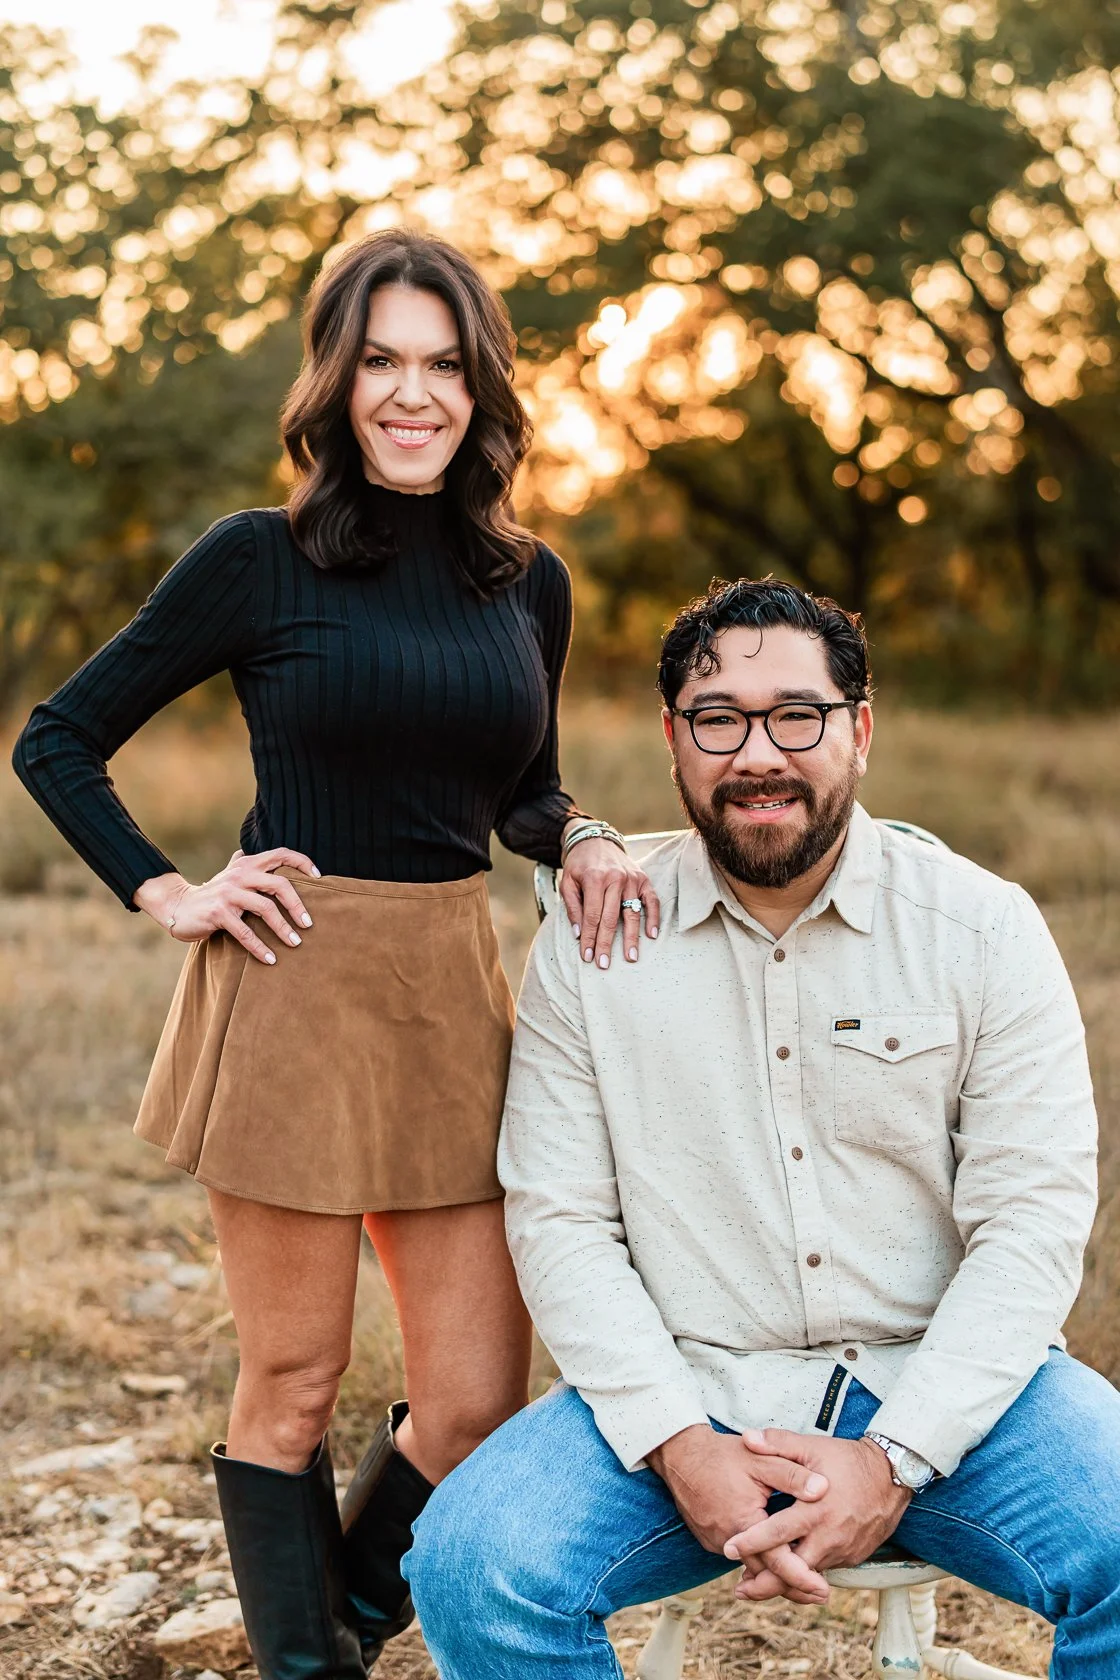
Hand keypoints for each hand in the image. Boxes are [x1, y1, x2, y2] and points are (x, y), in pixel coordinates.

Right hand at [132, 847, 320, 964]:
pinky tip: (271, 959)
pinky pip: (246, 932)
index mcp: (247, 864)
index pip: (280, 854)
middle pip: (279, 884)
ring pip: (265, 908)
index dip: (302, 862)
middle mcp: (240, 874)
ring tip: (295, 943)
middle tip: (309, 925)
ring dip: (284, 929)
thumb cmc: (213, 894)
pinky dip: (260, 947)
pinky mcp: (219, 913)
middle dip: (298, 906)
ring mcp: (229, 893)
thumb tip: (274, 859)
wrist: (179, 907)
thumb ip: (250, 866)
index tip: (319, 878)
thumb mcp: (232, 875)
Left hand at [559, 829, 659, 968]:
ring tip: (630, 957)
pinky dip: (653, 918)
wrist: (596, 840)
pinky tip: (651, 935)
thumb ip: (572, 907)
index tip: (588, 956)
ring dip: (631, 937)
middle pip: (611, 918)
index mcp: (595, 878)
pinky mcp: (644, 880)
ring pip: (632, 913)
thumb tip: (578, 933)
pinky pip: (652, 901)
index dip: (590, 938)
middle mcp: (616, 878)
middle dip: (607, 943)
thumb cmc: (579, 865)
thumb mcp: (567, 882)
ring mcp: (632, 879)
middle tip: (604, 964)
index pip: (592, 915)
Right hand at [648, 1425, 830, 1604]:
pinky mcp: (709, 1538)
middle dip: (793, 1585)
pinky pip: (738, 1556)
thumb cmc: (722, 1455)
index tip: (824, 1591)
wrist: (680, 1453)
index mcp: (744, 1522)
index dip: (802, 1578)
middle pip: (765, 1573)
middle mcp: (727, 1540)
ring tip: (803, 1579)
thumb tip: (824, 1489)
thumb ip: (793, 1475)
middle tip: (821, 1594)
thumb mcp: (761, 1459)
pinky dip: (756, 1559)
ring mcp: (715, 1542)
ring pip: (750, 1566)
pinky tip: (773, 1556)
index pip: (777, 1561)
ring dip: (774, 1573)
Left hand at [724, 1429, 911, 1604]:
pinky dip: (805, 1574)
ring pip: (808, 1576)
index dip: (751, 1543)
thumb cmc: (848, 1460)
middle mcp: (829, 1537)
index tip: (728, 1549)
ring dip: (785, 1581)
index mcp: (814, 1511)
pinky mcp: (853, 1557)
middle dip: (764, 1584)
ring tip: (756, 1583)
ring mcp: (843, 1551)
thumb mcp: (812, 1447)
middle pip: (792, 1572)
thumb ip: (778, 1443)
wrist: (892, 1476)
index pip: (776, 1533)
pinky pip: (824, 1570)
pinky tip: (790, 1571)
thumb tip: (746, 1438)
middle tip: (739, 1588)